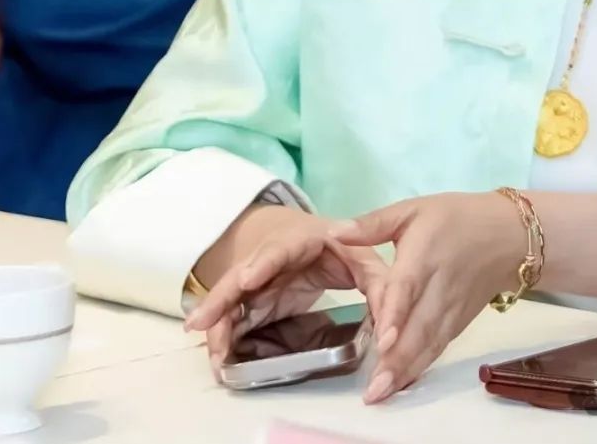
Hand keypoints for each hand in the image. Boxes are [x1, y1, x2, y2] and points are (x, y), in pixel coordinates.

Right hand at [185, 208, 387, 378]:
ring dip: (215, 320)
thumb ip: (379, 284)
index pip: (280, 247)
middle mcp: (272, 257)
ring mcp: (257, 279)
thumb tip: (394, 316)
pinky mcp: (251, 301)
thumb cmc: (342, 250)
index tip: (249, 278)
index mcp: (302, 240)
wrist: (315, 241)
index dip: (264, 262)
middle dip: (223, 296)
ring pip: (230, 297)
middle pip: (243, 273)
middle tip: (202, 319)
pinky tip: (215, 355)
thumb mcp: (363, 261)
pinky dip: (221, 335)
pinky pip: (232, 317)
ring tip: (203, 343)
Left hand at [330, 191, 524, 403]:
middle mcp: (440, 286)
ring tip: (381, 394)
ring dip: (406, 370)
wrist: (508, 234)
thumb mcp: (413, 210)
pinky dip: (421, 367)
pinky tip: (403, 384)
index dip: (397, 314)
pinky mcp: (459, 323)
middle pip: (419, 326)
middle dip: (397, 359)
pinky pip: (439, 347)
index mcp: (424, 254)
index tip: (382, 341)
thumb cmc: (454, 218)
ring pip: (429, 343)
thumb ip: (372, 224)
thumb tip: (334, 233)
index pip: (409, 287)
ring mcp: (452, 309)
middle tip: (372, 390)